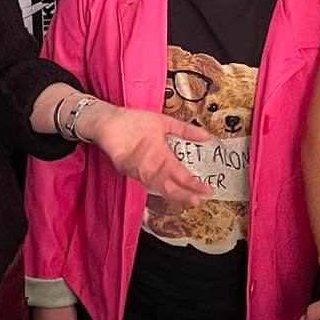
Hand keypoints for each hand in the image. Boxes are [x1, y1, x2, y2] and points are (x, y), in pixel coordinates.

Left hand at [83, 103, 212, 206]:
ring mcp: (138, 167)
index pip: (181, 176)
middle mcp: (152, 167)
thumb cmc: (137, 122)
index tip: (208, 191)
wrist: (111, 119)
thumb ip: (185, 131)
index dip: (193, 185)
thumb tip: (207, 136)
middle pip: (168, 186)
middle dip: (181, 193)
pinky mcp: (122, 164)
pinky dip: (140, 157)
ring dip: (162, 175)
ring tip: (174, 172)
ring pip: (153, 179)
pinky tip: (146, 146)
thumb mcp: (165, 123)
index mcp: (163, 158)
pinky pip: (133, 165)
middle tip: (194, 199)